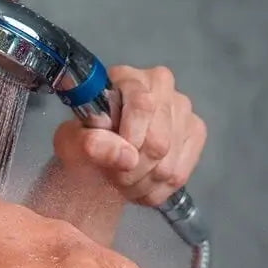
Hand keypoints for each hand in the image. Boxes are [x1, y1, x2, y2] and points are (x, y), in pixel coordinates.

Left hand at [51, 65, 206, 206]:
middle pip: (158, 140)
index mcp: (128, 77)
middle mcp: (161, 85)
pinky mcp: (195, 133)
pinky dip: (156, 190)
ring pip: (168, 163)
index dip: (130, 139)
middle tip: (115, 177)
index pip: (141, 105)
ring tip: (124, 182)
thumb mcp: (72, 142)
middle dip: (133, 169)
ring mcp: (182, 109)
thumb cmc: (85, 142)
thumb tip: (126, 156)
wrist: (98, 157)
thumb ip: (91, 143)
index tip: (116, 159)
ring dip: (142, 183)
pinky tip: (141, 185)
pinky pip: (180, 174)